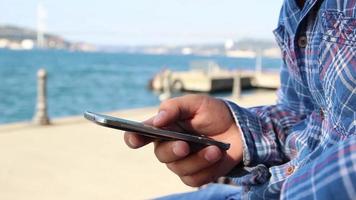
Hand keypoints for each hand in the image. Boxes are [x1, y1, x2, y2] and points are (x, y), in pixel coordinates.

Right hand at [124, 94, 242, 186]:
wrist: (239, 129)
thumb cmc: (213, 113)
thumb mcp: (196, 103)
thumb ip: (174, 108)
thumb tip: (157, 120)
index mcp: (164, 128)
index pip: (140, 135)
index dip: (133, 138)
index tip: (135, 138)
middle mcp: (168, 146)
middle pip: (160, 154)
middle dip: (173, 150)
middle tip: (185, 145)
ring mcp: (181, 162)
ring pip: (179, 168)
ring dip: (197, 159)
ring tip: (214, 149)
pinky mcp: (195, 175)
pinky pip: (194, 179)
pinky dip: (207, 168)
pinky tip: (217, 156)